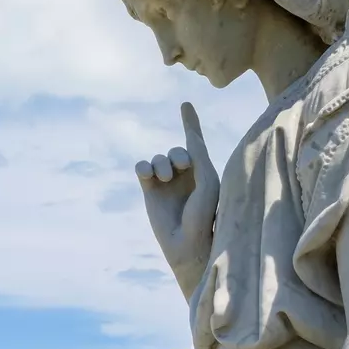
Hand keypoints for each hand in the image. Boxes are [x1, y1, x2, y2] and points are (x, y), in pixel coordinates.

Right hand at [136, 101, 219, 298]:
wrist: (188, 243)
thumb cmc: (205, 213)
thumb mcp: (207, 178)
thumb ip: (197, 153)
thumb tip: (190, 135)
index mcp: (202, 172)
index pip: (195, 142)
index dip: (190, 122)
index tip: (185, 105)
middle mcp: (184, 176)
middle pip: (175, 150)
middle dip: (177, 155)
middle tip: (183, 167)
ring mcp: (165, 183)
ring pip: (158, 158)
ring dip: (161, 164)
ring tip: (165, 178)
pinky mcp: (149, 190)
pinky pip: (141, 167)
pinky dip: (144, 167)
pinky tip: (147, 175)